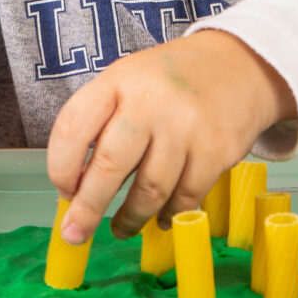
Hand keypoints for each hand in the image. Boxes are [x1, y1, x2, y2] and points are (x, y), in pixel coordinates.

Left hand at [45, 28, 297, 245]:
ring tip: (121, 228)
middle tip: (75, 233)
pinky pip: (186, 197)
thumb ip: (100, 124)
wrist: (236, 64)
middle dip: (88, 208)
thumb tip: (76, 190)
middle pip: (110, 165)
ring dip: (131, 218)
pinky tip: (162, 218)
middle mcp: (150, 100)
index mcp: (118, 81)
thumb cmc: (167, 82)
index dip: (60, 167)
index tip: (63, 191)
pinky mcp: (217, 149)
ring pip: (150, 190)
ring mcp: (186, 126)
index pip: (73, 127)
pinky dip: (170, 215)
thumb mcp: (127, 82)